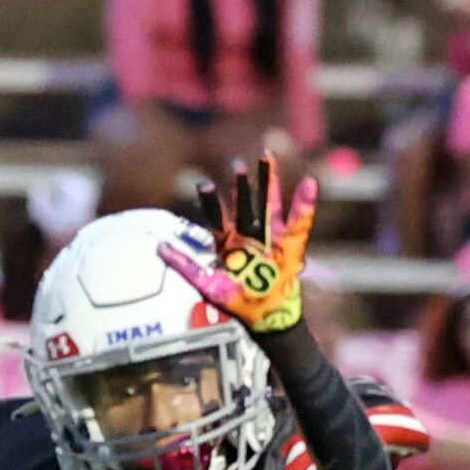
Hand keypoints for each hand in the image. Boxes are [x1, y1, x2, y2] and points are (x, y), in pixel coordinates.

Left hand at [158, 157, 317, 334]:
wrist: (266, 314)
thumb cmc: (238, 301)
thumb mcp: (208, 285)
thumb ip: (186, 266)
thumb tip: (159, 248)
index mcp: (229, 242)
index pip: (218, 216)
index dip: (212, 201)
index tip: (205, 184)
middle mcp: (248, 235)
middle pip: (245, 204)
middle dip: (241, 185)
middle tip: (236, 164)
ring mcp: (270, 237)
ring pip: (269, 203)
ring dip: (268, 181)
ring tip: (267, 155)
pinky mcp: (291, 243)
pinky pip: (300, 221)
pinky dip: (305, 204)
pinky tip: (310, 183)